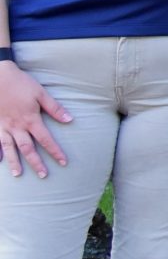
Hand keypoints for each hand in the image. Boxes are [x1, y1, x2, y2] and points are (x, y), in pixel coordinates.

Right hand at [0, 61, 72, 179]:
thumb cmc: (20, 83)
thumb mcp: (41, 93)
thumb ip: (55, 108)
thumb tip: (70, 120)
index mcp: (31, 120)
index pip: (46, 140)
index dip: (55, 152)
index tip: (63, 162)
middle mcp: (16, 127)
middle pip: (28, 149)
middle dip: (36, 163)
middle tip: (43, 175)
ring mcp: (3, 126)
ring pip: (9, 148)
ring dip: (14, 162)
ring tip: (18, 174)